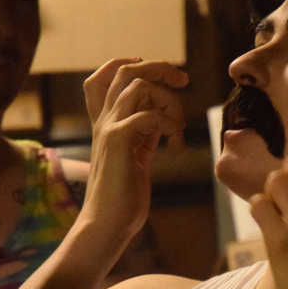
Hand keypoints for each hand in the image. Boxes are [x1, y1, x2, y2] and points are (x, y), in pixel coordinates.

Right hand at [80, 58, 186, 243]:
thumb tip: (162, 119)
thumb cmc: (122, 199)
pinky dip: (168, 123)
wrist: (106, 225)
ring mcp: (109, 129)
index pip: (104, 76)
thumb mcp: (136, 158)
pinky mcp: (118, 142)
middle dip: (159, 68)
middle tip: (183, 81)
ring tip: (177, 129)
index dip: (130, 64)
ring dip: (168, 101)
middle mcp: (104, 121)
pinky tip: (174, 145)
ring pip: (138, 85)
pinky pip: (147, 115)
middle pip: (125, 70)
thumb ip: (144, 136)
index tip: (161, 76)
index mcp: (106, 123)